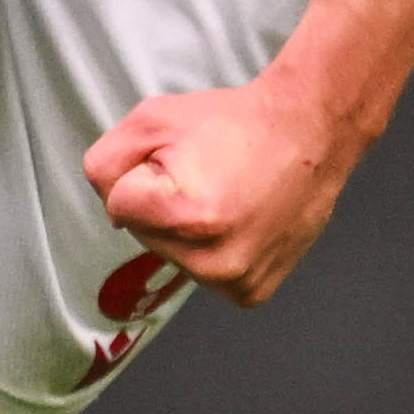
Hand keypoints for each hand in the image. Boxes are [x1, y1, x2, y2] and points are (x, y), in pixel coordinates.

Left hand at [81, 72, 362, 304]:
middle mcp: (215, 260)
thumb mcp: (148, 122)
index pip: (117, 205)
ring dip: (182, 229)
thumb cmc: (232, 124)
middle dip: (159, 204)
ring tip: (223, 198)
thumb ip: (104, 166)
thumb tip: (113, 211)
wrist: (309, 134)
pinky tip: (236, 221)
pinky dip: (210, 249)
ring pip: (170, 254)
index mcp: (186, 216)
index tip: (180, 161)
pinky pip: (202, 273)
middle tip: (205, 177)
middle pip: (142, 233)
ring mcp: (237, 280)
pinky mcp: (252, 291)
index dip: (142, 175)